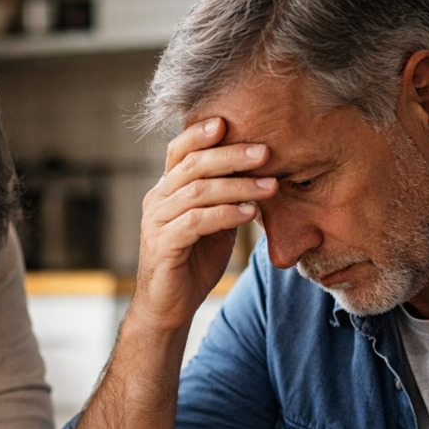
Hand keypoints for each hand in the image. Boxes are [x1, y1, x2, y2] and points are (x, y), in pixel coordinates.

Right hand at [132, 118, 276, 330]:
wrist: (169, 306)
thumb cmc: (193, 262)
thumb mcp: (213, 222)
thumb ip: (226, 196)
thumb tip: (261, 170)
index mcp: (167, 190)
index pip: (179, 150)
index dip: (200, 133)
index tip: (230, 121)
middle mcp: (157, 200)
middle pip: (192, 165)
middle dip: (232, 156)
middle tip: (266, 152)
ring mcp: (156, 222)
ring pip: (197, 191)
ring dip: (238, 186)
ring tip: (271, 186)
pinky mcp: (163, 245)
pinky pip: (196, 221)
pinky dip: (225, 214)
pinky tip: (249, 212)